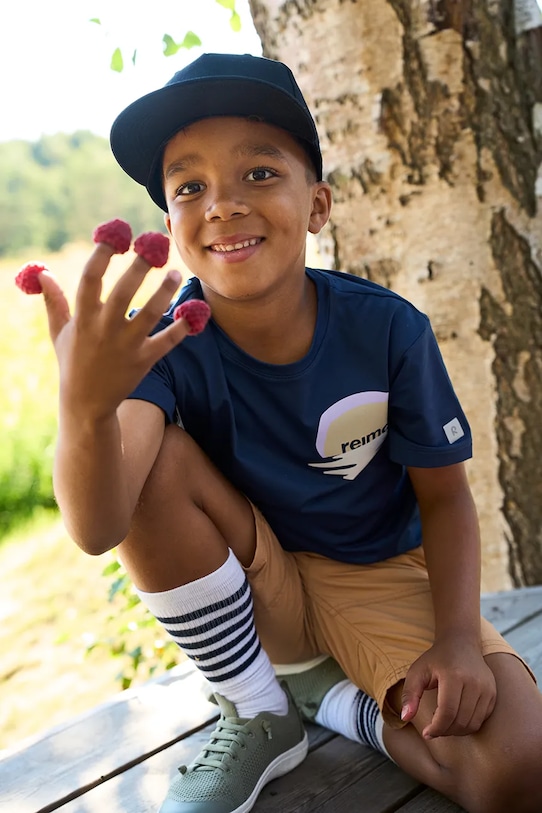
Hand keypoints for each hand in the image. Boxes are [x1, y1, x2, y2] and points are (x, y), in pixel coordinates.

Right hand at [39, 243, 188, 420]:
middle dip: (140, 266)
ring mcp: (126, 346)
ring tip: (174, 274)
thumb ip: (54, 302)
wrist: (87, 404)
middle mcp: (104, 330)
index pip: (90, 279)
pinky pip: (167, 341)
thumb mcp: (58, 332)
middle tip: (154, 246)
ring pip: (151, 314)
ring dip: (164, 292)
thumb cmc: (73, 362)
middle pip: (125, 292)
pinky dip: (181, 327)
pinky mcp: (144, 361)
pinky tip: (192, 311)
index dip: (102, 255)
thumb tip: (43, 273)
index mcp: (83, 319)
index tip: (115, 236)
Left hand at [400, 635, 496, 738]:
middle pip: (461, 721)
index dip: (436, 728)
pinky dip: (468, 724)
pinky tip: (456, 717)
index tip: (426, 733)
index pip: (447, 712)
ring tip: (443, 723)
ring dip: (457, 731)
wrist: (460, 642)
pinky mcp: (493, 693)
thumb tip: (405, 718)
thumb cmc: (435, 658)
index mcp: (454, 675)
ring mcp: (486, 688)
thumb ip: (409, 695)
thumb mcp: (417, 672)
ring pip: (473, 724)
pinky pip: (481, 719)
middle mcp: (474, 682)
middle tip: (434, 729)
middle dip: (445, 731)